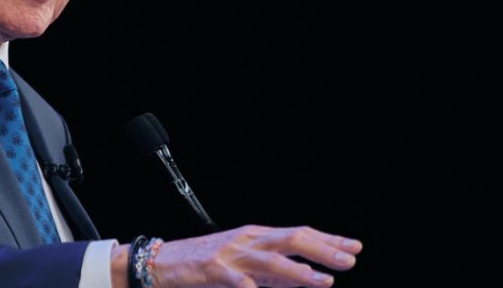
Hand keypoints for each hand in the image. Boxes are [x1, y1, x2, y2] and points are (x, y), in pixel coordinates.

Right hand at [112, 225, 362, 287]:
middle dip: (322, 249)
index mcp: (255, 236)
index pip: (298, 233)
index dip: (327, 240)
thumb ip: (272, 273)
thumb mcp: (242, 265)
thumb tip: (306, 280)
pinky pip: (239, 283)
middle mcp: (247, 241)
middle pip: (291, 239)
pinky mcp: (214, 271)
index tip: (354, 247)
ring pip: (272, 261)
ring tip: (325, 282)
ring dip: (300, 272)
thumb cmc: (203, 264)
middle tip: (349, 260)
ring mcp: (231, 255)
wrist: (162, 262)